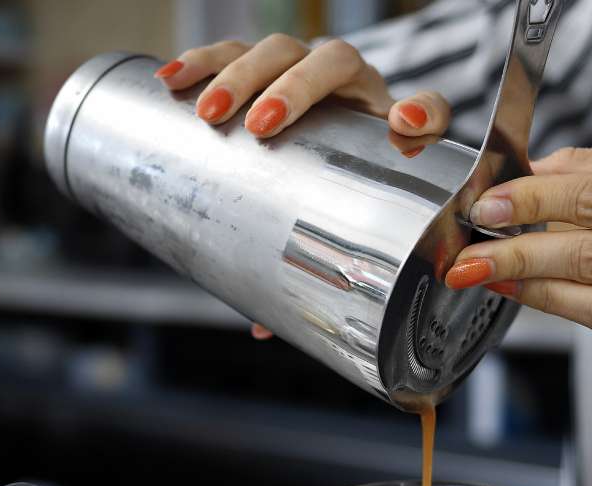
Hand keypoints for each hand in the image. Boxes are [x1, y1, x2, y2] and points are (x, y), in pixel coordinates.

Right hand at [156, 35, 452, 338]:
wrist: (321, 162)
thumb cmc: (330, 197)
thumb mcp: (331, 229)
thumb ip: (305, 275)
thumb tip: (264, 327)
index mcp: (388, 124)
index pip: (423, 107)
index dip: (420, 112)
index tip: (402, 127)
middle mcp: (349, 87)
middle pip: (330, 62)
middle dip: (294, 88)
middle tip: (258, 126)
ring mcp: (300, 72)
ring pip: (276, 50)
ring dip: (240, 72)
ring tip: (209, 112)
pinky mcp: (257, 68)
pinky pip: (229, 52)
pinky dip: (199, 62)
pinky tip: (168, 81)